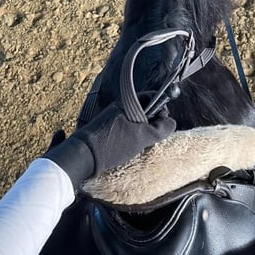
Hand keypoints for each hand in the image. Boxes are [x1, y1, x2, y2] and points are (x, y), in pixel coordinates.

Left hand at [44, 100, 175, 188]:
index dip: (161, 107)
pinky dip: (131, 138)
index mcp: (127, 103)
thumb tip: (172, 122)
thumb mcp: (142, 137)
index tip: (163, 121)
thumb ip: (160, 129)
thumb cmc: (113, 144)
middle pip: (144, 110)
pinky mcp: (106, 131)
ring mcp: (112, 119)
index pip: (151, 96)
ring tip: (141, 145)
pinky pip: (125, 130)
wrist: (82, 157)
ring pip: (135, 122)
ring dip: (142, 132)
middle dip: (152, 122)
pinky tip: (129, 149)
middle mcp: (119, 108)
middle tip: (153, 136)